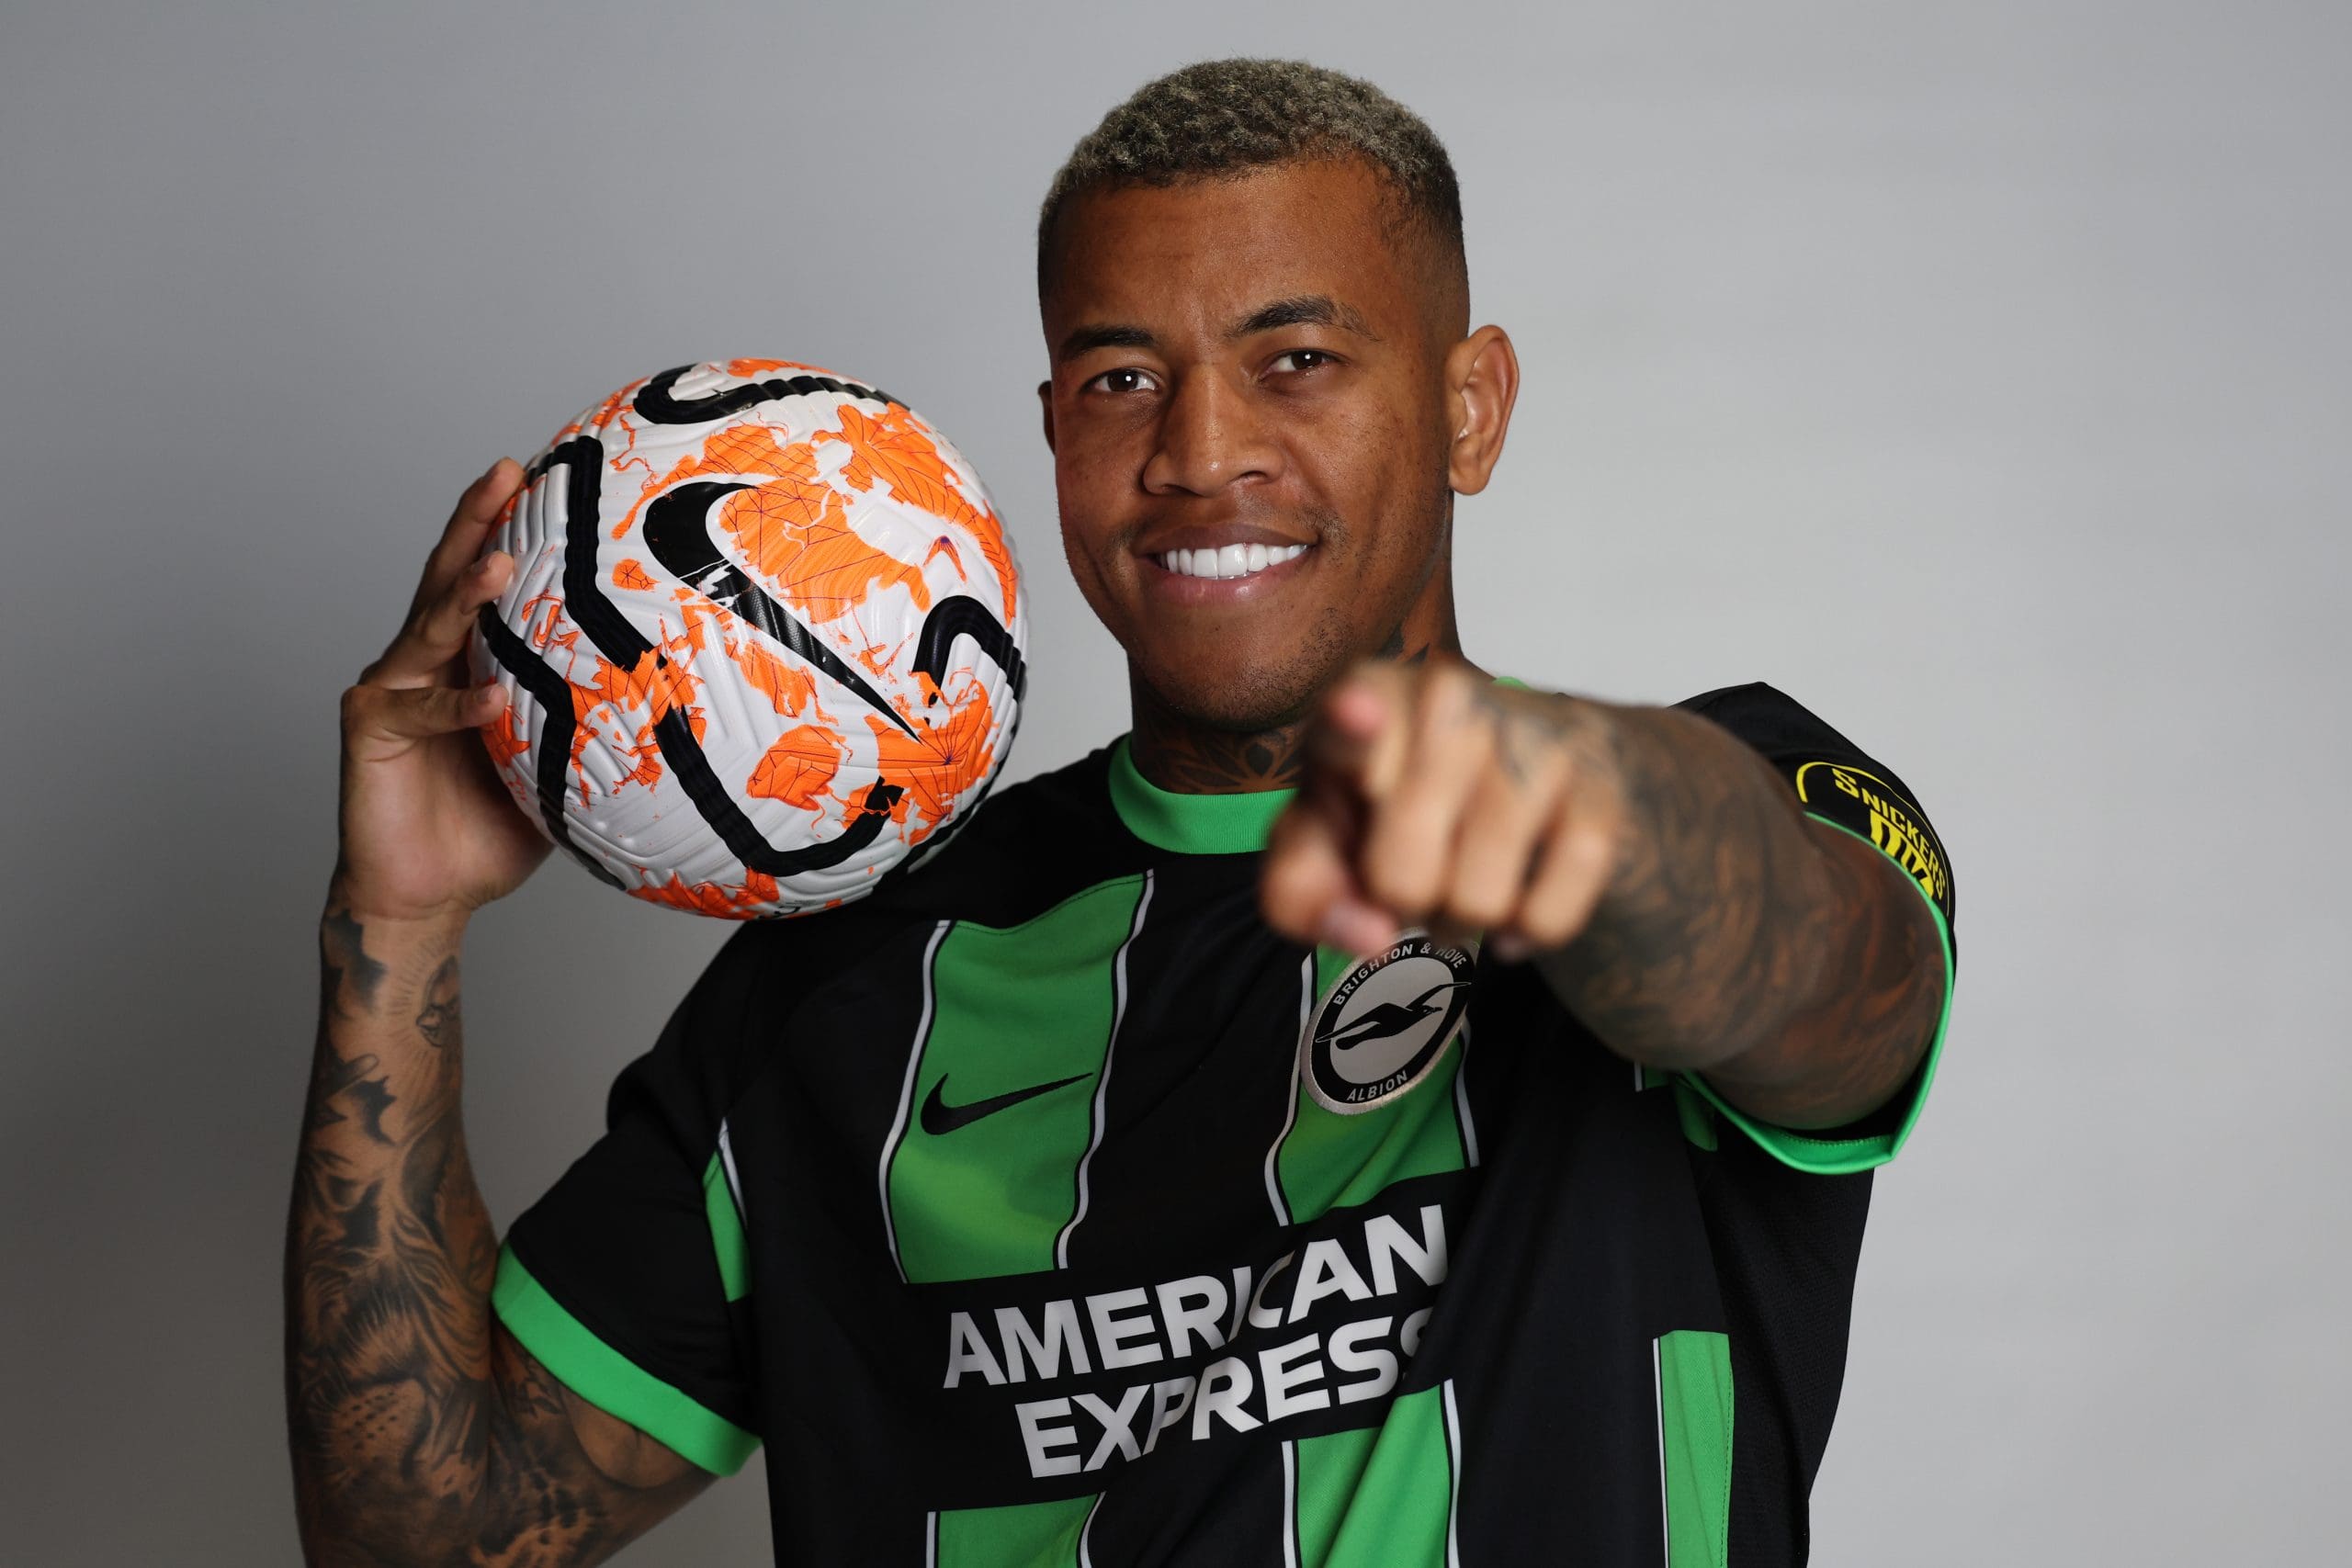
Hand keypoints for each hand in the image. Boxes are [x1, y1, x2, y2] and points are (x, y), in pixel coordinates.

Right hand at [332, 459, 549, 926]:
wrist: (430, 892)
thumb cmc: (491, 827)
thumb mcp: (555, 766)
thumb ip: (588, 723)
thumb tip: (677, 699)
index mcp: (467, 659)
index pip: (489, 584)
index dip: (508, 531)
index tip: (541, 479)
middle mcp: (423, 661)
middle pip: (448, 579)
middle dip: (475, 523)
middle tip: (504, 473)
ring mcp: (392, 690)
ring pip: (429, 630)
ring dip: (464, 598)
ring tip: (498, 567)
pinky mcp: (369, 730)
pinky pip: (422, 711)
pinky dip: (460, 705)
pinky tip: (492, 697)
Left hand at [1261, 661, 1627, 960]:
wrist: (1530, 764)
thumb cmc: (1392, 802)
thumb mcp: (1321, 841)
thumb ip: (1301, 892)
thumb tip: (1370, 936)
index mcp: (1363, 699)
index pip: (1351, 718)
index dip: (1352, 724)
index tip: (1356, 716)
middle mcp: (1448, 700)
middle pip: (1401, 875)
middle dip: (1400, 907)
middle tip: (1409, 877)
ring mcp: (1532, 738)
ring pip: (1479, 900)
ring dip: (1462, 922)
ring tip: (1459, 883)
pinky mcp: (1598, 788)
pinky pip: (1550, 913)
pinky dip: (1529, 931)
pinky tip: (1517, 902)